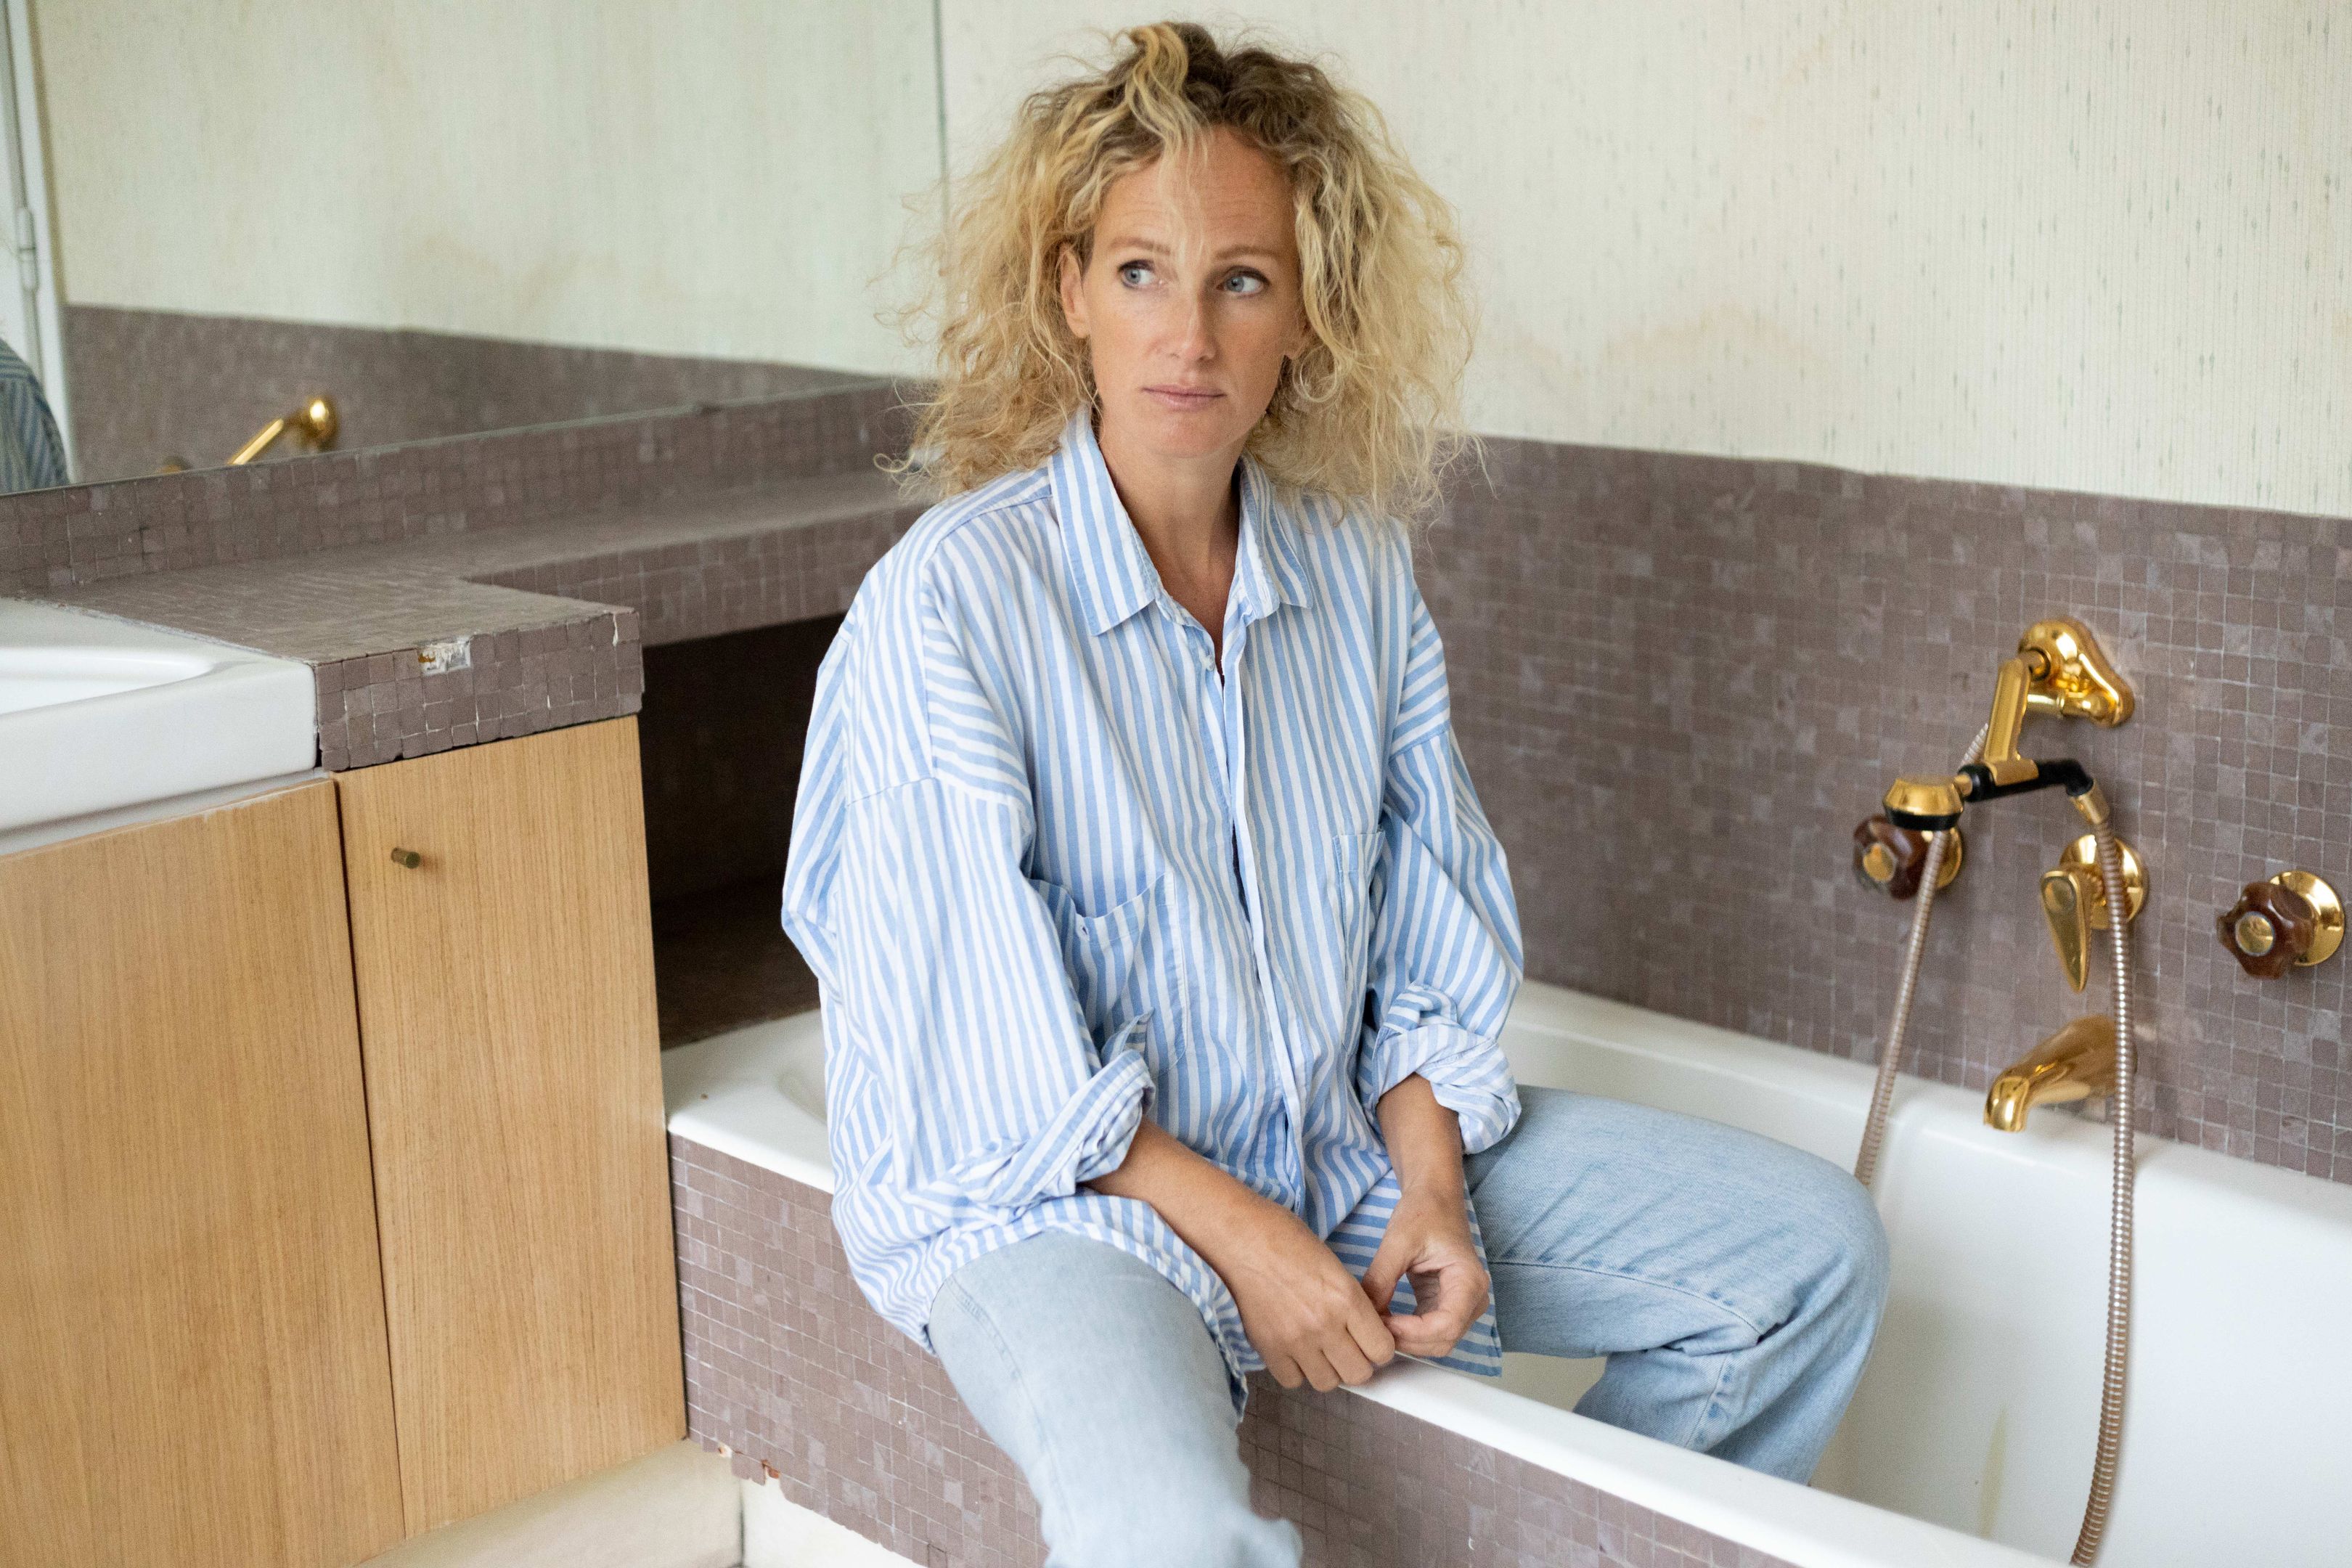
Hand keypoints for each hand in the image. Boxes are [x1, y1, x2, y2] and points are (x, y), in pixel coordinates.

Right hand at [1083, 1119, 1394, 1391]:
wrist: (1238, 1236)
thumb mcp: (1332, 1263)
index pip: (1382, 1349)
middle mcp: (1324, 1324)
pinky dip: (1297, 1370)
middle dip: (1358, 1362)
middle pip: (1359, 1373)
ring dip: (1328, 1370)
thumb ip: (1352, 1300)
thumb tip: (1364, 1329)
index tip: (1371, 1339)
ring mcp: (1295, 1340)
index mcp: (1346, 1297)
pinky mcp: (1268, 1347)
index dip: (1380, 1347)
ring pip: (1328, 1383)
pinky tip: (1295, 1350)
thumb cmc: (1283, 1237)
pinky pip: (1293, 1380)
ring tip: (1320, 1349)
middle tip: (1348, 1346)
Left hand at [1359, 1177, 1488, 1358]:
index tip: (1383, 1324)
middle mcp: (1472, 1300)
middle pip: (1444, 1340)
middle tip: (1373, 1328)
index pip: (1447, 1325)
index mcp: (1468, 1281)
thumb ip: (1381, 1278)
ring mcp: (1462, 1306)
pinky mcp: (1445, 1306)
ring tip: (1376, 1324)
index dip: (1414, 1333)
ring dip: (1406, 1341)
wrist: (1434, 1199)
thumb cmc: (1423, 1213)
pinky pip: (1429, 1332)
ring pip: (1436, 1342)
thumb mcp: (1397, 1241)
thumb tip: (1365, 1314)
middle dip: (1407, 1341)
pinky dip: (1407, 1333)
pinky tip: (1385, 1321)